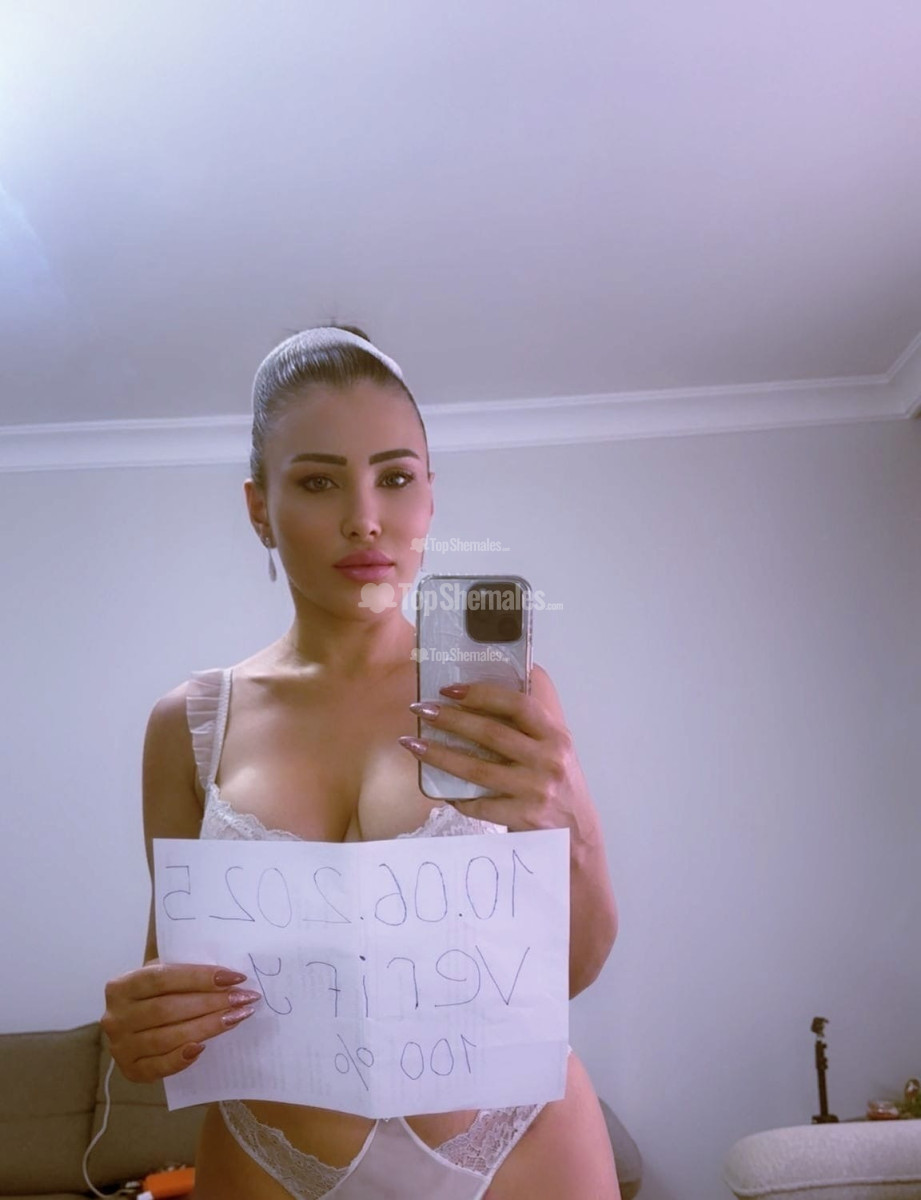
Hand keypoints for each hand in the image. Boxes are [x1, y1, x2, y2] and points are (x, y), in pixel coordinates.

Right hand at [102, 962, 261, 1081]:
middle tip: (244, 998)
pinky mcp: (130, 1071)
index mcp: (121, 986)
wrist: (135, 1026)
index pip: (163, 978)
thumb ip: (179, 957)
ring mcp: (120, 1047)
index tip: (235, 977)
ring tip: (236, 1017)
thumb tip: (219, 942)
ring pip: (167, 1038)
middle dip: (211, 1002)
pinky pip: (158, 1068)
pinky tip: (203, 1047)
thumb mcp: (159, 969)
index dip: (200, 977)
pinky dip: (180, 1059)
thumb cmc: (155, 993)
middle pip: (168, 1009)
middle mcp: (115, 1017)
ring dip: (206, 1028)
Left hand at [400, 664, 591, 835]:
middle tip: (421, 709)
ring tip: (412, 743)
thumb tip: (479, 700)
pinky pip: (478, 804)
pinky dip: (456, 796)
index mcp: (556, 736)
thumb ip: (529, 729)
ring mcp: (535, 791)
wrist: (578, 839)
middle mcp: (548, 760)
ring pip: (477, 769)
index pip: (518, 705)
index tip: (450, 689)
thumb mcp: (555, 751)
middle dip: (450, 719)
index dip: (482, 693)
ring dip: (439, 754)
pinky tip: (439, 789)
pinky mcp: (522, 818)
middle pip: (491, 733)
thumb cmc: (559, 787)